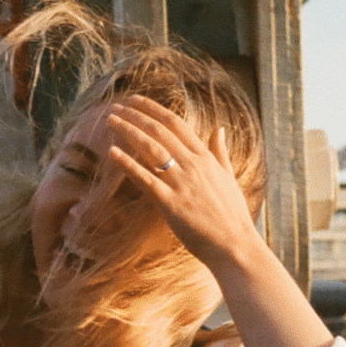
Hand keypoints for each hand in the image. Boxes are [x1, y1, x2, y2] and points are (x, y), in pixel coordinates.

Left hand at [105, 95, 261, 275]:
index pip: (176, 124)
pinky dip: (127, 163)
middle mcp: (193, 165)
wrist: (235, 245)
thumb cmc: (232, 215)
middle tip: (115, 107)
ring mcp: (182, 183)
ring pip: (150, 149)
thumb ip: (220, 152)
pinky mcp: (171, 203)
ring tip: (110, 121)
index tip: (135, 101)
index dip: (153, 110)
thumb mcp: (228, 178)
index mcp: (206, 158)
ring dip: (128, 131)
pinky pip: (145, 178)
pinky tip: (112, 152)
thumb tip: (219, 129)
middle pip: (159, 131)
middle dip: (135, 116)